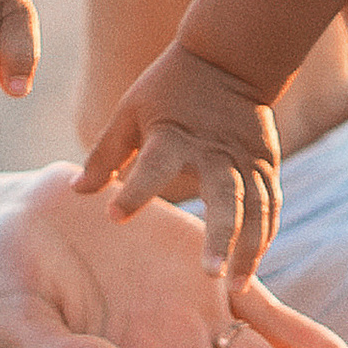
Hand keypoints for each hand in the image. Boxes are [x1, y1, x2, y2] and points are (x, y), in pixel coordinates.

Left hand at [73, 41, 278, 282]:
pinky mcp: (267, 164)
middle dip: (220, 236)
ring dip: (248, 249)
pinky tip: (250, 268)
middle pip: (225, 196)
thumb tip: (77, 192)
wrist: (229, 59)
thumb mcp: (130, 113)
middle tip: (209, 275)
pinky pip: (270, 207)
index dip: (136, 191)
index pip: (155, 165)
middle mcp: (215, 151)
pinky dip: (264, 238)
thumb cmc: (169, 89)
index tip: (114, 217)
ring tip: (235, 288)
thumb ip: (105, 154)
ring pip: (256, 209)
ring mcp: (246, 159)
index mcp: (174, 135)